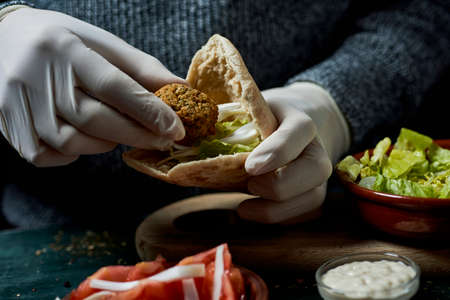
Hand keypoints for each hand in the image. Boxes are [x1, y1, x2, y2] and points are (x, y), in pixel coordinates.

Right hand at [0, 8, 184, 166]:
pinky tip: (83, 138)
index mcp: (65, 49)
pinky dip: (71, 155)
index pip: (113, 85)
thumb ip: (141, 68)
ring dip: (105, 143)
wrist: (3, 39)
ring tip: (117, 130)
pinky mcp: (6, 125)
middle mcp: (36, 76)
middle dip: (137, 134)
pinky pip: (45, 156)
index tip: (177, 129)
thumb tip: (181, 90)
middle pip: (94, 119)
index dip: (149, 111)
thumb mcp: (102, 43)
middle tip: (162, 139)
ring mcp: (16, 103)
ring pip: (71, 142)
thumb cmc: (64, 42)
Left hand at [238, 82, 349, 222]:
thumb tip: (193, 139)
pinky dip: (276, 217)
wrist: (294, 127)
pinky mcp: (313, 196)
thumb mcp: (253, 110)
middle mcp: (317, 149)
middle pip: (314, 171)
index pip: (299, 132)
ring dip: (274, 209)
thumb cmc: (266, 120)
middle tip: (250, 185)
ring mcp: (318, 176)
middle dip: (279, 185)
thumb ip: (235, 120)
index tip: (250, 167)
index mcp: (301, 121)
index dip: (277, 151)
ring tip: (243, 207)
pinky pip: (302, 215)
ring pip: (310, 199)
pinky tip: (253, 210)